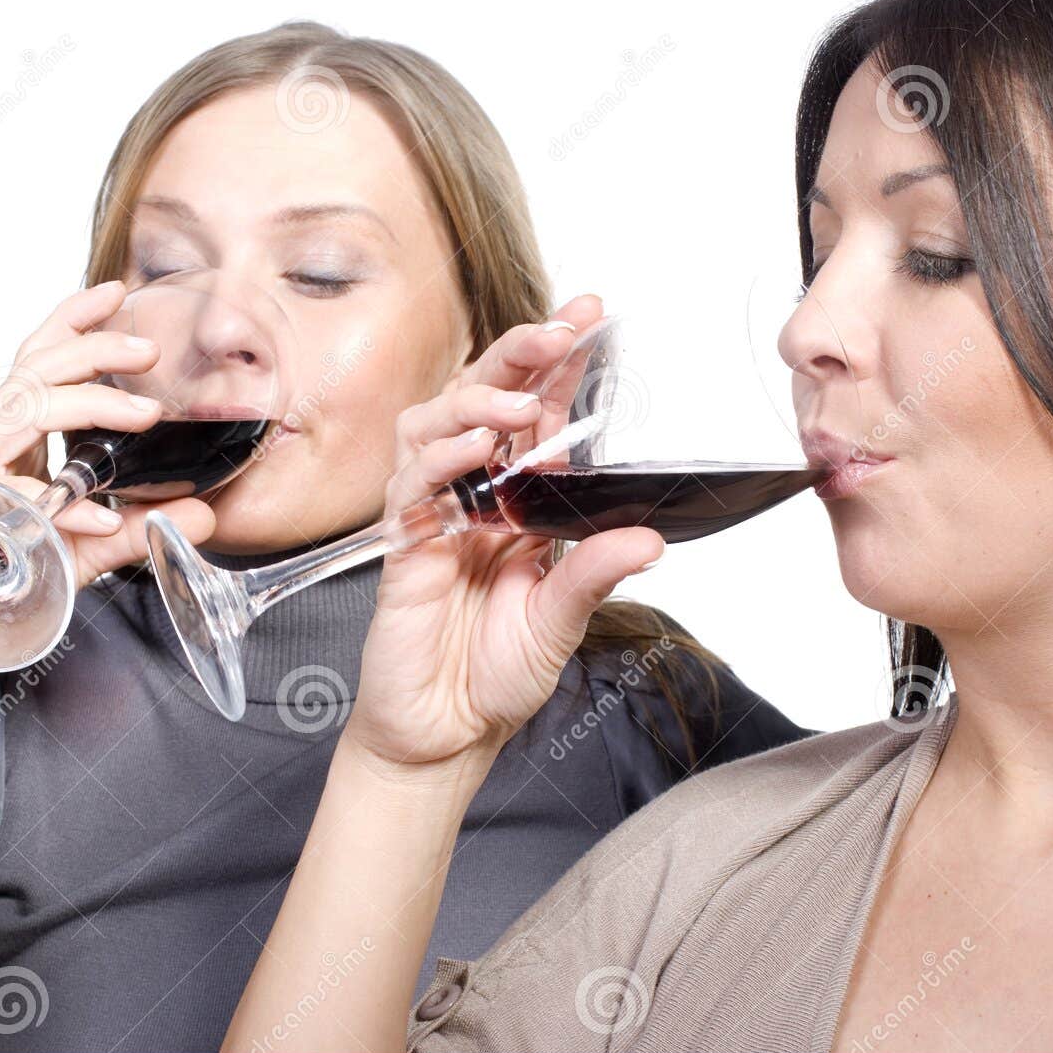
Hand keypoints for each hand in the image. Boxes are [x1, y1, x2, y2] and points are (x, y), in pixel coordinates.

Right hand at [0, 280, 214, 689]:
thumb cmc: (4, 581)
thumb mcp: (84, 551)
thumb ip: (137, 530)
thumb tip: (204, 515)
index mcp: (10, 439)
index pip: (38, 363)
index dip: (70, 321)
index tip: (115, 291)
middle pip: (33, 371)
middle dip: (91, 348)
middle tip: (147, 346)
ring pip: (21, 409)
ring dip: (87, 404)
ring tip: (145, 411)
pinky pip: (8, 492)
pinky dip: (57, 503)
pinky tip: (96, 518)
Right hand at [343, 295, 663, 780]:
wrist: (445, 734)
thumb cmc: (494, 676)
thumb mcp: (562, 623)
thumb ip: (593, 573)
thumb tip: (648, 539)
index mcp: (517, 504)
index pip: (534, 415)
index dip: (555, 365)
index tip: (586, 318)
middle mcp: (473, 499)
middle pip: (479, 399)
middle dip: (515, 356)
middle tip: (555, 332)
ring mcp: (433, 517)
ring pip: (433, 425)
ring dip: (473, 401)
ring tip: (514, 402)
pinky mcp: (403, 548)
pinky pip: (410, 487)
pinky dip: (439, 461)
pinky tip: (472, 450)